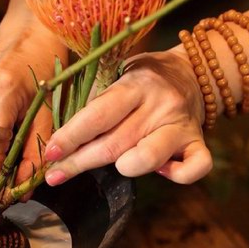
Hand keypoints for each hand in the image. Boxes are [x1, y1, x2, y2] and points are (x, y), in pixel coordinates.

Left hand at [43, 48, 212, 184]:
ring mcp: (182, 125)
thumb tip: (62, 141)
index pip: (98, 115)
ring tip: (115, 168)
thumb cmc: (143, 79)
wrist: (192, 71)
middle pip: (115, 143)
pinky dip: (176, 175)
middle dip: (80, 162)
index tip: (49, 154)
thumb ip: (96, 102)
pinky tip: (161, 169)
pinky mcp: (199, 142)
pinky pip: (194, 168)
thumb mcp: (118, 74)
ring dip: (125, 168)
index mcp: (136, 84)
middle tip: (54, 176)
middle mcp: (160, 104)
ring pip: (149, 157)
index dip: (71, 137)